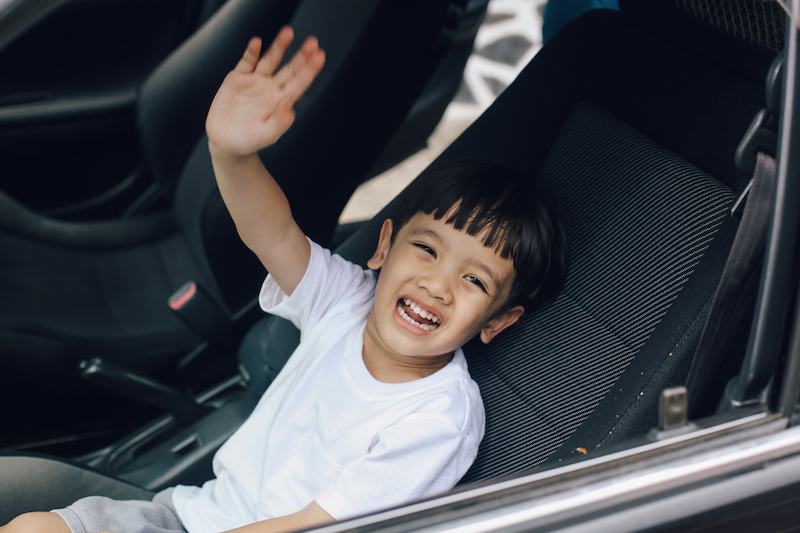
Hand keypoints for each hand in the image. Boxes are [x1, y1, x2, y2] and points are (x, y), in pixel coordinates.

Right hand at [206, 27, 325, 157]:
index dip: (309, 71)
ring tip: (288, 33)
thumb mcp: (266, 136)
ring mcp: (256, 81)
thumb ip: (280, 122)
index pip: (299, 84)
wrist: (225, 141)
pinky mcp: (238, 78)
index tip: (319, 58)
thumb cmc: (249, 141)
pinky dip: (251, 53)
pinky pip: (247, 62)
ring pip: (270, 60)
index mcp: (282, 102)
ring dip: (279, 47)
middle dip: (301, 56)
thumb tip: (289, 104)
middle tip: (313, 43)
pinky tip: (257, 43)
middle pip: (290, 69)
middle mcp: (271, 89)